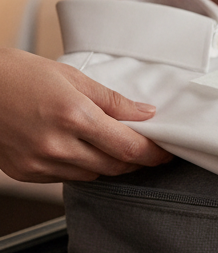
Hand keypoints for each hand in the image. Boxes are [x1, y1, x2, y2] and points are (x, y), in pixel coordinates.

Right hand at [0, 49, 173, 182]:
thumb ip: (112, 101)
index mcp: (73, 116)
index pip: (129, 148)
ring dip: (109, 164)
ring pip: (94, 175)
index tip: (166, 152)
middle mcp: (57, 144)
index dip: (154, 154)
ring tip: (111, 145)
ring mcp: (39, 162)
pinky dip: (82, 166)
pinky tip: (79, 149)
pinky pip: (68, 177)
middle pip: (115, 166)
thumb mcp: (71, 77)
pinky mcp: (26, 173)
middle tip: (146, 149)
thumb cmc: (17, 75)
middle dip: (136, 160)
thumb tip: (145, 114)